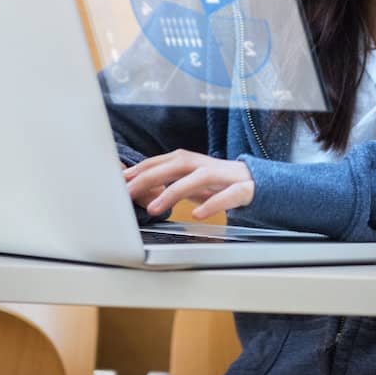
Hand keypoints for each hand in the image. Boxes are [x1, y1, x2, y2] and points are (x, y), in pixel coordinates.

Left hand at [123, 150, 255, 220]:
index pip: (158, 161)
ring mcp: (221, 175)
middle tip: (127, 193)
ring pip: (196, 179)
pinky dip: (211, 204)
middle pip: (173, 166)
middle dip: (148, 179)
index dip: (138, 170)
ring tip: (155, 208)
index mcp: (187, 160)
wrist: (257, 182)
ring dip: (173, 192)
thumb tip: (137, 189)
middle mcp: (202, 164)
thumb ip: (166, 182)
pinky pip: (225, 196)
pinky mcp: (239, 189)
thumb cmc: (217, 181)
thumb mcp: (187, 180)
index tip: (118, 181)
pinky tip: (197, 214)